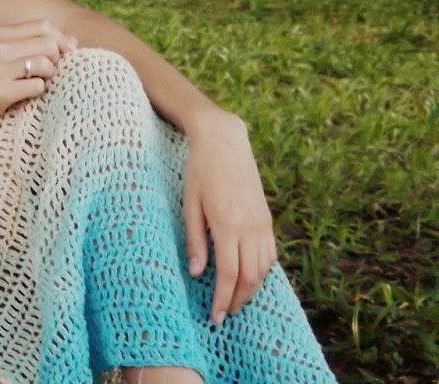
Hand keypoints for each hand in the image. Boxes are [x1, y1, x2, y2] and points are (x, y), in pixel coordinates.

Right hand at [0, 20, 75, 143]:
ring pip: (45, 64)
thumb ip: (31, 45)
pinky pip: (37, 86)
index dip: (61, 40)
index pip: (43, 26)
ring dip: (49, 76)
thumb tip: (73, 40)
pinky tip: (27, 95)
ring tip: (38, 83)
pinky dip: (39, 92)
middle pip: (48, 43)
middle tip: (49, 73)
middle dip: (57, 59)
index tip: (64, 55)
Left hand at [182, 108, 276, 322]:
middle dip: (237, 300)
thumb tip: (197, 273)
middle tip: (225, 313)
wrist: (225, 142)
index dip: (222, 299)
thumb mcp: (189, 203)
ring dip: (251, 289)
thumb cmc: (199, 170)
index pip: (228, 274)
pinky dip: (262, 271)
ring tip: (235, 299)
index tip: (215, 316)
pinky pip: (270, 253)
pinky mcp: (267, 218)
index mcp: (227, 225)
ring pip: (263, 268)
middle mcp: (250, 228)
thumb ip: (194, 240)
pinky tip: (250, 276)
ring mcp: (262, 223)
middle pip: (249, 277)